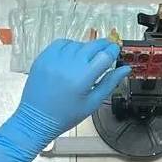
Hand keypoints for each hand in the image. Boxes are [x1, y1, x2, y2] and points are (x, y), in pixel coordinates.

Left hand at [0, 38, 130, 161]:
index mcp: (83, 78)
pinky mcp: (43, 58)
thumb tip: (125, 69)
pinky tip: (72, 56)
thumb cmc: (66, 115)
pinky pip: (61, 43)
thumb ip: (110, 83)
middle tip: (107, 50)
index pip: (105, 55)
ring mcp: (54, 60)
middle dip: (103, 46)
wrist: (36, 118)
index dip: (113, 51)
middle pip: (93, 45)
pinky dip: (69, 46)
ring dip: (86, 48)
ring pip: (78, 43)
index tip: (116, 51)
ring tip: (86, 59)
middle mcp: (69, 65)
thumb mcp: (93, 102)